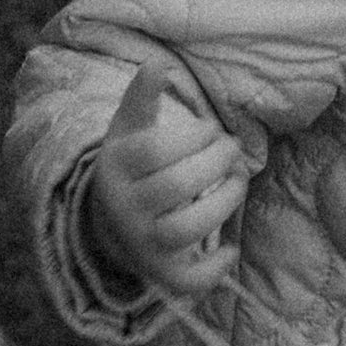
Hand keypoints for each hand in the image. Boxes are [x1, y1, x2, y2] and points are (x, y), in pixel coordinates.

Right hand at [85, 62, 249, 300]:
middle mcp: (122, 208)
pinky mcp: (158, 272)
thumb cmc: (130, 166)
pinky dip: (212, 271)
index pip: (158, 148)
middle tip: (232, 151)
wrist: (106, 223)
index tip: (213, 130)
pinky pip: (185, 281)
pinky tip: (230, 250)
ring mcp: (140, 242)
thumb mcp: (128, 129)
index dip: (196, 135)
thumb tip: (156, 65)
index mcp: (114, 167)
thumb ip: (141, 97)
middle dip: (216, 163)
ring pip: (186, 230)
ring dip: (224, 205)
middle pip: (176, 186)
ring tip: (239, 183)